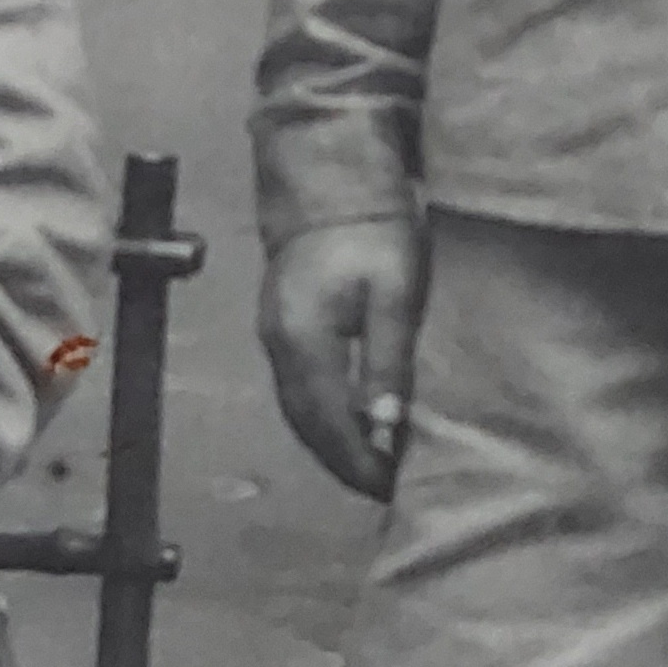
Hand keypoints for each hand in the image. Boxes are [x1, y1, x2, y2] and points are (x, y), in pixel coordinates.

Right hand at [261, 213, 428, 498]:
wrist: (329, 178)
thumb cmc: (373, 231)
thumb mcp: (394, 296)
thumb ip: (387, 364)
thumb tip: (385, 428)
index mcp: (305, 342)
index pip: (328, 424)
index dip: (357, 462)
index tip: (390, 487)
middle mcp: (278, 346)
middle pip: (305, 424)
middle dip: (342, 462)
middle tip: (383, 488)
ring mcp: (272, 335)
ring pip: (297, 410)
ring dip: (329, 443)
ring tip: (370, 465)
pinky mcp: (279, 325)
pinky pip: (296, 388)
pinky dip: (320, 416)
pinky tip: (349, 422)